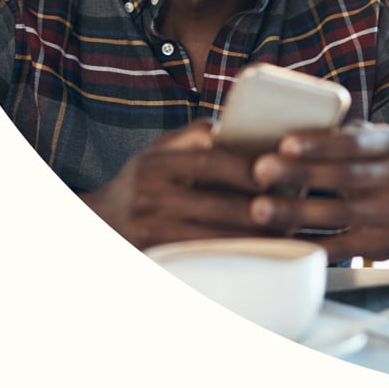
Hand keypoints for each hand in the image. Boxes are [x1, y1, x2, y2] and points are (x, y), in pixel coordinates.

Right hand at [79, 120, 267, 249]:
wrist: (96, 226)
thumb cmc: (139, 183)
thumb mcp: (156, 152)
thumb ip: (193, 137)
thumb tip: (238, 127)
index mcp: (156, 163)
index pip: (209, 161)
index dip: (246, 169)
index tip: (276, 173)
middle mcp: (151, 195)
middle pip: (217, 204)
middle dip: (259, 210)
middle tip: (292, 211)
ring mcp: (151, 230)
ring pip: (214, 239)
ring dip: (252, 239)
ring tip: (284, 235)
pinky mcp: (155, 257)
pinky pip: (203, 260)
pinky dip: (232, 258)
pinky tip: (256, 256)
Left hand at [248, 120, 388, 263]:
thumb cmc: (372, 166)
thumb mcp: (367, 142)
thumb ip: (337, 133)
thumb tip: (283, 122)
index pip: (353, 142)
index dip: (319, 144)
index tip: (284, 145)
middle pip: (344, 177)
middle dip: (299, 174)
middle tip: (260, 171)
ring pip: (339, 214)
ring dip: (295, 211)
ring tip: (260, 207)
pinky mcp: (385, 246)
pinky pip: (341, 247)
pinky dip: (309, 243)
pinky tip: (280, 238)